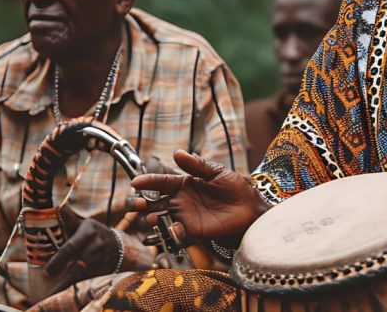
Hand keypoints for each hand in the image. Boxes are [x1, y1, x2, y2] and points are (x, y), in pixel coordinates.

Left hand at [45, 208, 120, 291]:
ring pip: (86, 272)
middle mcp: (99, 243)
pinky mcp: (109, 266)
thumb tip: (56, 207)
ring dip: (71, 281)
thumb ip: (68, 219)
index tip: (46, 271)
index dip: (58, 260)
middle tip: (50, 281)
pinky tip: (70, 288)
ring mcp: (105, 256)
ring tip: (56, 289)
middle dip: (64, 274)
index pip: (71, 247)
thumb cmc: (93, 233)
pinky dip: (80, 283)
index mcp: (90, 230)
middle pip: (79, 262)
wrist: (116, 243)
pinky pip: (92, 277)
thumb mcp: (83, 224)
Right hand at [128, 150, 268, 242]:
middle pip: (154, 202)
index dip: (148, 182)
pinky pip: (176, 233)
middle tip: (138, 204)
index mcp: (184, 184)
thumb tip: (178, 153)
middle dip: (142, 203)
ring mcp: (184, 216)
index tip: (136, 182)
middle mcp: (180, 201)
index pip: (162, 182)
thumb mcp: (217, 173)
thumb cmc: (236, 188)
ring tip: (151, 218)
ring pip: (160, 218)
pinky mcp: (192, 231)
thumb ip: (197, 166)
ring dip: (152, 219)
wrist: (250, 209)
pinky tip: (175, 228)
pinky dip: (172, 232)